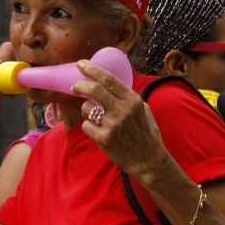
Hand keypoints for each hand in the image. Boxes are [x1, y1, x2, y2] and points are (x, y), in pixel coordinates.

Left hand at [72, 59, 168, 181]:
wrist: (149, 160)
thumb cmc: (146, 134)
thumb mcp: (144, 110)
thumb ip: (129, 98)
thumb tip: (111, 85)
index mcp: (133, 100)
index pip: (109, 79)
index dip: (92, 69)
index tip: (82, 64)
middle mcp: (123, 110)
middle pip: (94, 89)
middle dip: (80, 84)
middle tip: (75, 86)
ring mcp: (113, 125)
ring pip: (87, 108)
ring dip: (86, 110)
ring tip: (94, 116)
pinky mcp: (104, 139)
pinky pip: (86, 126)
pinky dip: (89, 127)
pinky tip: (99, 131)